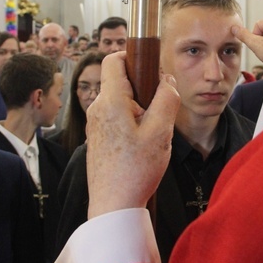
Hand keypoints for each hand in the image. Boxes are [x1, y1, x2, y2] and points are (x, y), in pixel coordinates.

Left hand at [85, 52, 179, 218]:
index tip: (153, 69)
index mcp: (110, 101)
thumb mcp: (161, 132)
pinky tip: (142, 145)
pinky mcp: (97, 138)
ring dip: (139, 108)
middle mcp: (97, 109)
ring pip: (120, 101)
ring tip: (152, 133)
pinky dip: (131, 122)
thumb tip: (167, 80)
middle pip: (120, 82)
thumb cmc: (135, 171)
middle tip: (160, 111)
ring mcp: (95, 124)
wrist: (113, 206)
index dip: (133, 57)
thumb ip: (167, 99)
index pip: (114, 59)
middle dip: (143, 89)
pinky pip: (116, 118)